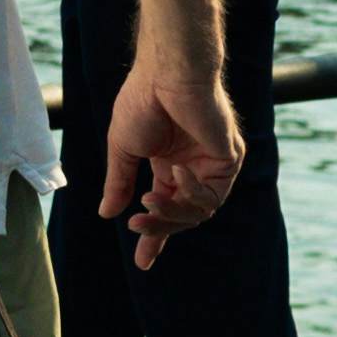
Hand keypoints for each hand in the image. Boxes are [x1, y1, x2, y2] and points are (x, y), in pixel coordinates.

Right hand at [106, 46, 246, 269]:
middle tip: (136, 227)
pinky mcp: (229, 159)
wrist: (165, 74)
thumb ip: (119, 183)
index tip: (142, 263)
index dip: (154, 237)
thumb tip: (106, 214)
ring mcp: (213, 165)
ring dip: (171, 213)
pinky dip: (190, 192)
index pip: (164, 209)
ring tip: (147, 200)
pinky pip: (212, 195)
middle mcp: (194, 168)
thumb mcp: (123, 149)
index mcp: (168, 165)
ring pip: (198, 212)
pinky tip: (174, 172)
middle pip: (182, 217)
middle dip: (159, 228)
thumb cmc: (142, 101)